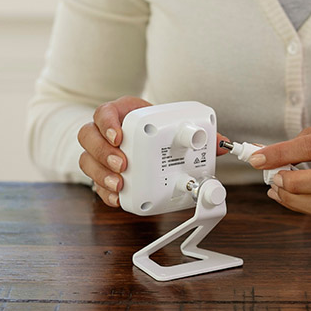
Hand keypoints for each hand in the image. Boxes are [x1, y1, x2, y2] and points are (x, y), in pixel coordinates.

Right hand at [78, 96, 230, 207]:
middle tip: (122, 164)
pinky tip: (117, 198)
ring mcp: (101, 154)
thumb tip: (223, 144)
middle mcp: (105, 132)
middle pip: (88, 136)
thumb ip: (196, 134)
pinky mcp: (103, 174)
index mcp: (122, 114)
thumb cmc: (158, 130)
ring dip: (102, 174)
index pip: (104, 112)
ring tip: (120, 184)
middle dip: (103, 152)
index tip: (119, 136)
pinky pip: (95, 183)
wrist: (150, 140)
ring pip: (87, 160)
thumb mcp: (172, 126)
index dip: (107, 123)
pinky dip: (105, 192)